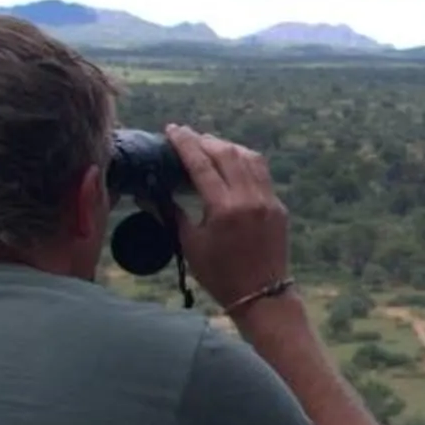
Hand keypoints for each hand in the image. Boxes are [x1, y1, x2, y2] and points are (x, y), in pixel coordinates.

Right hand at [164, 125, 293, 312]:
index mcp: (224, 208)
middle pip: (226, 153)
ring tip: (209, 145)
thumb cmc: (219, 274)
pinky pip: (262, 173)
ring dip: (227, 146)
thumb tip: (146, 193)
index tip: (172, 129)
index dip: (185, 143)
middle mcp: (249, 198)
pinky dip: (245, 161)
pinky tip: (232, 162)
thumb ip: (170, 213)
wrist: (261, 295)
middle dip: (205, 140)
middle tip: (187, 136)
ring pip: (249, 158)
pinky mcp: (278, 206)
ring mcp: (268, 200)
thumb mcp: (190, 244)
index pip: (202, 164)